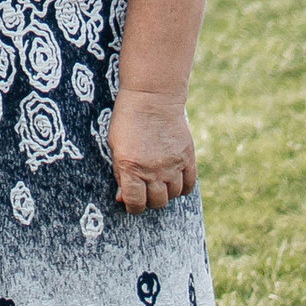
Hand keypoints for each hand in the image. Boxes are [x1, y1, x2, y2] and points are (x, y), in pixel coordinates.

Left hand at [110, 90, 196, 209]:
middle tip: (145, 191)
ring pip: (173, 195)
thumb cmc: (127, 121)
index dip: (133, 207)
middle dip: (149, 200)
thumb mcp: (115, 147)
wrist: (152, 99)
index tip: (132, 202)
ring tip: (159, 183)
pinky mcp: (187, 158)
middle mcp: (154, 170)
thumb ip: (120, 174)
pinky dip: (182, 186)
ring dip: (166, 193)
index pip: (136, 203)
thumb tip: (122, 198)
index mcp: (131, 168)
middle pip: (157, 202)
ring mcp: (173, 165)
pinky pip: (189, 184)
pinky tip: (174, 179)